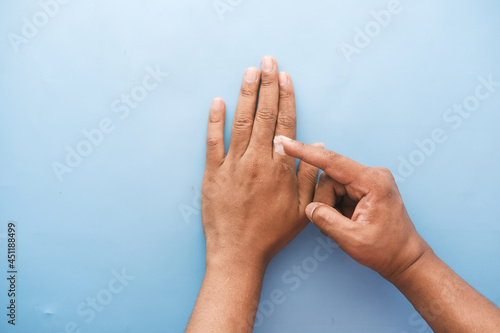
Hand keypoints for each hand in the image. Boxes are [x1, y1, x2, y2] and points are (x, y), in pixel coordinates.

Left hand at [201, 56, 318, 268]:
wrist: (239, 253)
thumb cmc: (272, 234)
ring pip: (240, 122)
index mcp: (280, 168)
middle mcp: (257, 161)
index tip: (285, 77)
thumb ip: (310, 176)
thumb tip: (317, 146)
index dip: (286, 98)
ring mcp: (233, 166)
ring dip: (246, 95)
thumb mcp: (302, 209)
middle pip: (265, 115)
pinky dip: (214, 121)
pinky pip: (212, 142)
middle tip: (268, 61)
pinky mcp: (212, 174)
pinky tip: (217, 102)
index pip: (286, 124)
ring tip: (249, 72)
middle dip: (267, 85)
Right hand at [279, 139, 430, 280]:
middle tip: (337, 225)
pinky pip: (337, 191)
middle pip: (329, 179)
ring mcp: (368, 180)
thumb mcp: (352, 239)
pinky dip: (335, 207)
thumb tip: (309, 207)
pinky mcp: (364, 188)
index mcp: (372, 181)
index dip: (304, 152)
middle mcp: (372, 175)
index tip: (284, 142)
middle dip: (325, 203)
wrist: (405, 259)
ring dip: (330, 207)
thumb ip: (327, 221)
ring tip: (345, 225)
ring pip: (330, 186)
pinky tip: (346, 221)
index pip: (331, 162)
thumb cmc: (386, 250)